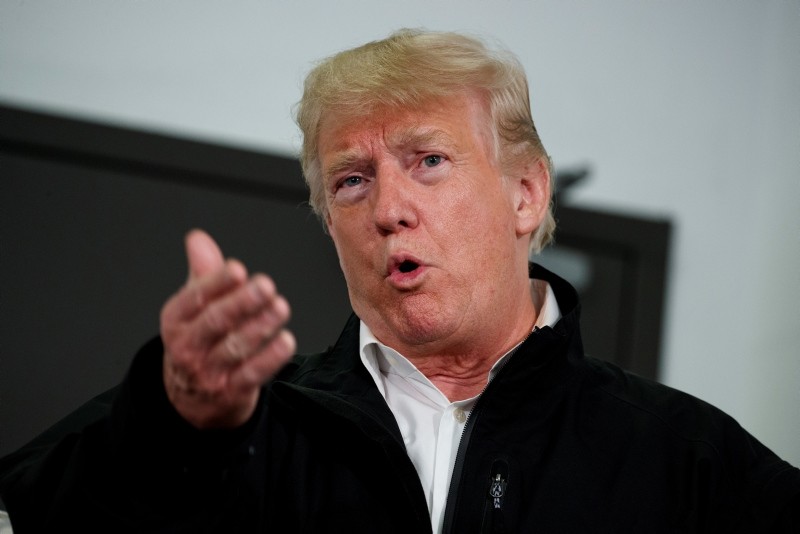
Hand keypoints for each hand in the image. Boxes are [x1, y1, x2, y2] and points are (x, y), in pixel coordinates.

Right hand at [159, 230, 295, 428]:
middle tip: (266, 285)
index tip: (238, 269)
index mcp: (176, 320)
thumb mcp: (193, 308)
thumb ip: (202, 273)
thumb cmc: (198, 342)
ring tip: (280, 308)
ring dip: (260, 327)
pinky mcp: (231, 393)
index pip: (194, 299)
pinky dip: (270, 358)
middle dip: (242, 303)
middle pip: (215, 322)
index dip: (216, 283)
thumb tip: (198, 238)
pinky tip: (285, 341)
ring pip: (235, 347)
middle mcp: (188, 347)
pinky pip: (252, 374)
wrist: (192, 400)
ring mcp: (208, 372)